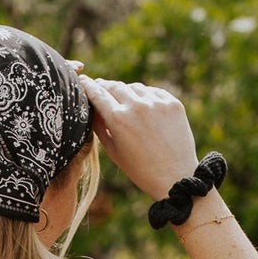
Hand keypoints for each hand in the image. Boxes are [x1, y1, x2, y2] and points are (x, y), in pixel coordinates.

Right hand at [79, 75, 199, 201]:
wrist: (175, 177)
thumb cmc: (140, 169)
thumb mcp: (113, 151)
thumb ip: (100, 127)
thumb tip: (92, 108)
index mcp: (118, 118)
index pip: (97, 93)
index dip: (87, 86)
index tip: (82, 81)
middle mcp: (136, 106)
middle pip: (114, 86)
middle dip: (105, 86)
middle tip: (101, 88)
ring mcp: (156, 102)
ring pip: (134, 87)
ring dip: (127, 92)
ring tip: (125, 104)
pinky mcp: (173, 103)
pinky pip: (153, 92)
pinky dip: (146, 97)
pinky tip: (144, 109)